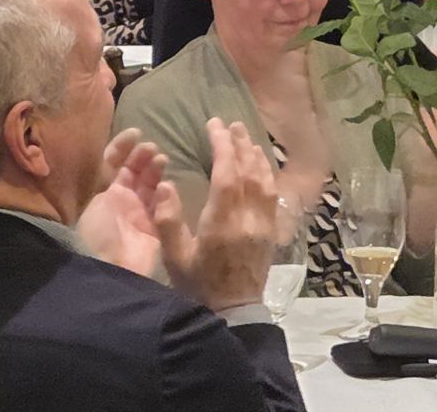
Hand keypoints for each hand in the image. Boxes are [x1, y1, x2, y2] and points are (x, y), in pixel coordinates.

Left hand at [76, 128, 169, 275]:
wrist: (106, 267)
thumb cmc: (92, 230)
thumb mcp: (89, 196)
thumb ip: (98, 171)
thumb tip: (99, 146)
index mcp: (99, 192)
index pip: (112, 163)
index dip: (123, 147)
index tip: (135, 133)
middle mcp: (118, 201)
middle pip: (134, 172)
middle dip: (143, 156)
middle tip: (151, 147)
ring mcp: (137, 214)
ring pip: (150, 185)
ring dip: (155, 170)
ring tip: (160, 159)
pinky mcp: (154, 227)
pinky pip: (162, 205)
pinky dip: (165, 192)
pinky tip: (165, 183)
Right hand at [154, 118, 275, 311]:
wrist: (233, 313)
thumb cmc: (199, 285)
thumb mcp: (175, 257)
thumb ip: (168, 220)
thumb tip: (164, 184)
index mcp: (222, 223)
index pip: (227, 174)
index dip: (222, 146)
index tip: (215, 125)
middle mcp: (247, 219)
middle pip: (249, 172)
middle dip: (240, 144)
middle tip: (231, 124)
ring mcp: (263, 225)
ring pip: (265, 181)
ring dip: (256, 156)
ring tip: (246, 137)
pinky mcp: (270, 233)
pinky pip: (272, 196)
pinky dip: (266, 175)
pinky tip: (260, 166)